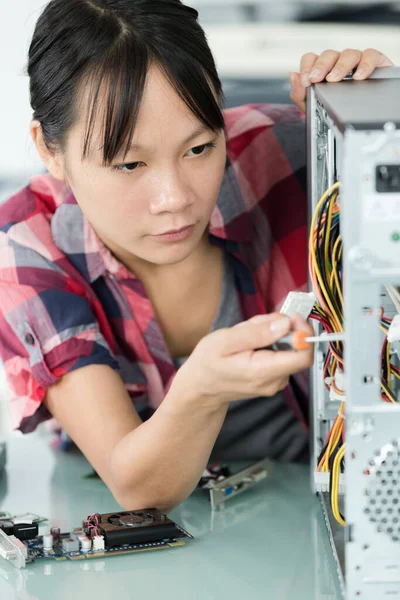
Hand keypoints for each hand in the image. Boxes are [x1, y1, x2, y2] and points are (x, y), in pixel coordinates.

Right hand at [170, 312, 313, 407]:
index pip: (303, 356)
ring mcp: (275, 382)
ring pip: (288, 349)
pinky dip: (269, 344)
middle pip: (296, 349)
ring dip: (272, 336)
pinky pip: (281, 355)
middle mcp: (274, 381)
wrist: (200, 388)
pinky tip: (249, 345)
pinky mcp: (274, 379)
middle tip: (255, 324)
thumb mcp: (224, 341)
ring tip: (246, 337)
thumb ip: (257, 332)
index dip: (304, 332)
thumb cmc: (207, 364)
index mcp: (263, 372)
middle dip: (281, 329)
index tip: (291, 317)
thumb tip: (285, 324)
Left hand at [290, 49, 393, 112]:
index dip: (307, 67)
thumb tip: (293, 76)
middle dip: (320, 66)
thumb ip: (300, 94)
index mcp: (323, 70)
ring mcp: (356, 61)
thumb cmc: (340, 108)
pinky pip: (370, 55)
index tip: (306, 81)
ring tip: (334, 80)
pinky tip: (358, 77)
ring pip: (348, 53)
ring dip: (340, 66)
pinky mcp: (375, 62)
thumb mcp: (315, 106)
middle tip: (316, 78)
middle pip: (328, 54)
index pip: (311, 58)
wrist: (365, 116)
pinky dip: (365, 65)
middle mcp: (338, 62)